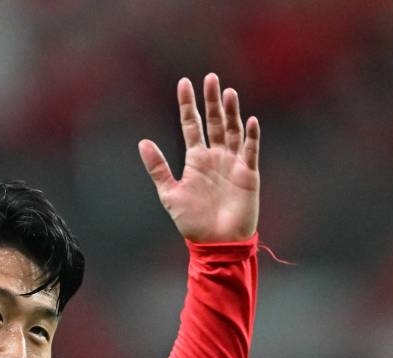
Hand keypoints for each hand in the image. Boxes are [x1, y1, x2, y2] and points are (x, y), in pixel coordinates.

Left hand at [139, 73, 259, 242]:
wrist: (216, 243)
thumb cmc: (192, 222)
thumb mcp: (170, 193)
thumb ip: (158, 168)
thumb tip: (142, 142)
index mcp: (196, 159)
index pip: (192, 125)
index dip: (188, 105)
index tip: (184, 83)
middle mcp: (215, 157)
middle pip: (215, 122)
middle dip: (212, 100)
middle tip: (210, 78)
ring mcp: (233, 163)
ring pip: (233, 131)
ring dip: (231, 112)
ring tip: (227, 92)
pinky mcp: (248, 175)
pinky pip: (250, 151)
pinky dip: (250, 136)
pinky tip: (248, 120)